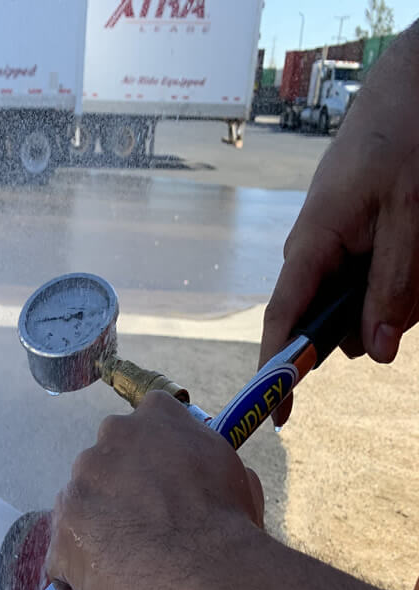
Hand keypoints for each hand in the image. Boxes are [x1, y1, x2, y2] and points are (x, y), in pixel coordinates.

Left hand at [45, 392, 263, 589]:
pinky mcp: (59, 538)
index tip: (165, 478)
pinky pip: (65, 557)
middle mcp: (106, 446)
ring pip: (79, 508)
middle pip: (104, 463)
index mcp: (155, 420)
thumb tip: (201, 475)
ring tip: (127, 565)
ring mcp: (76, 491)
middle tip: (146, 526)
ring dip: (95, 529)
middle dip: (119, 490)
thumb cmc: (230, 527)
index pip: (148, 418)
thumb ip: (205, 463)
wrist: (200, 579)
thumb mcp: (238, 478)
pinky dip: (80, 573)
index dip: (155, 453)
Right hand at [260, 27, 418, 424]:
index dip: (277, 371)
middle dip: (368, 324)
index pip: (281, 323)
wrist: (408, 82)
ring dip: (391, 295)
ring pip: (353, 298)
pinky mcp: (349, 235)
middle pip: (326, 318)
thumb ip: (394, 286)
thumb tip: (377, 353)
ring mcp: (329, 243)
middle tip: (412, 301)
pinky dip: (395, 274)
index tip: (278, 414)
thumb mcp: (412, 217)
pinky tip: (415, 244)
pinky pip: (365, 273)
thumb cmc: (405, 138)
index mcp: (311, 246)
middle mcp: (310, 251)